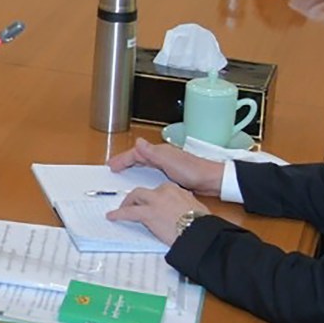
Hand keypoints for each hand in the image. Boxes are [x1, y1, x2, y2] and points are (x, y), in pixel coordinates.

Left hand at [107, 183, 206, 245]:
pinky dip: (118, 214)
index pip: (159, 190)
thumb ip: (186, 205)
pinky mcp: (148, 213)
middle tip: (133, 205)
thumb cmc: (201, 224)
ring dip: (127, 203)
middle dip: (137, 198)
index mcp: (176, 189)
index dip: (153, 197)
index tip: (151, 203)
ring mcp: (155, 201)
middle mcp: (164, 191)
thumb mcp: (196, 208)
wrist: (199, 232)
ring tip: (122, 210)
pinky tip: (112, 216)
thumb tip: (185, 208)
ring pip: (135, 197)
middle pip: (145, 192)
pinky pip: (129, 212)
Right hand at [109, 137, 224, 195]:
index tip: (112, 165)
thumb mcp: (170, 162)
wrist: (211, 180)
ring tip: (123, 170)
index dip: (122, 159)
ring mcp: (167, 163)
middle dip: (125, 160)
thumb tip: (138, 142)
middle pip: (138, 156)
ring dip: (133, 165)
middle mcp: (162, 155)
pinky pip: (151, 169)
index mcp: (160, 151)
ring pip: (145, 162)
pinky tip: (143, 177)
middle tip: (113, 167)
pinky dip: (142, 171)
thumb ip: (153, 153)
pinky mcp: (172, 172)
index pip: (136, 153)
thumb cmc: (193, 171)